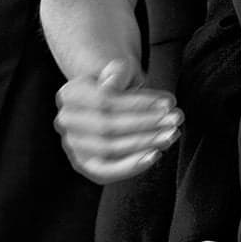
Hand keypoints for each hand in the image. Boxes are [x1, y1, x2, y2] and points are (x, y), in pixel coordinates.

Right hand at [54, 59, 179, 182]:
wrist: (110, 98)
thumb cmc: (120, 82)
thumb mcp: (121, 69)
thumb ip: (117, 71)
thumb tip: (113, 83)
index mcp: (69, 93)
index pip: (105, 101)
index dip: (139, 104)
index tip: (169, 103)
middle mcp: (65, 120)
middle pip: (107, 127)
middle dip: (146, 124)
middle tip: (175, 120)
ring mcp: (72, 144)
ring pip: (109, 149)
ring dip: (144, 143)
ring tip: (171, 135)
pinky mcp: (83, 163)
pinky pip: (105, 171)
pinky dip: (130, 166)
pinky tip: (155, 155)